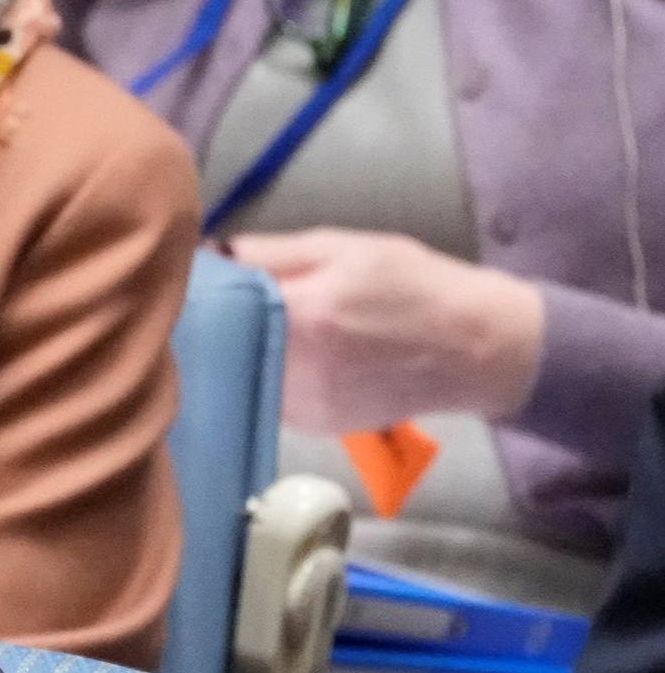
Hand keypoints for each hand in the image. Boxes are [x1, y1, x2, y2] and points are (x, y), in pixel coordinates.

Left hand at [227, 228, 542, 432]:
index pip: (217, 304)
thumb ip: (275, 252)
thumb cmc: (416, 285)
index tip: (196, 279)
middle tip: (219, 303)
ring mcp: (303, 403)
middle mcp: (295, 365)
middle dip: (214, 323)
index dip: (200, 291)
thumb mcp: (348, 247)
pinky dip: (267, 375)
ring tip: (259, 329)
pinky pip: (268, 395)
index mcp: (302, 311)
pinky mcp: (313, 426)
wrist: (477, 349)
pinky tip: (292, 358)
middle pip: (220, 345)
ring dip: (237, 352)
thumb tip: (213, 254)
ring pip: (240, 374)